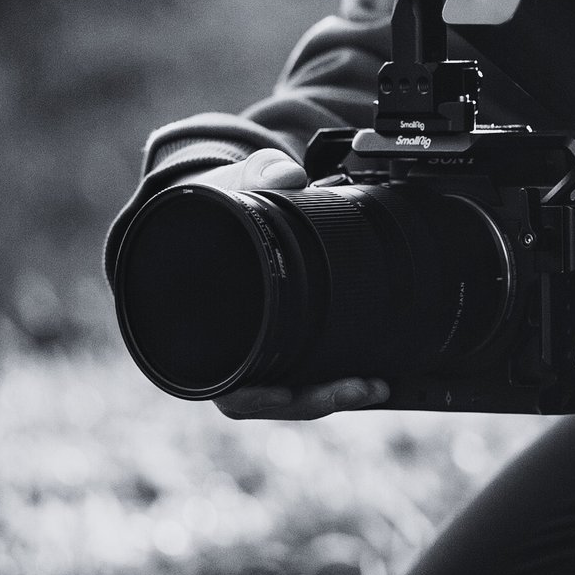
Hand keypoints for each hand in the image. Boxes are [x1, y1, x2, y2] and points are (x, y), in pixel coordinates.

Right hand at [180, 157, 391, 417]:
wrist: (215, 206)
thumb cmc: (213, 206)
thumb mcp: (230, 184)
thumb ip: (257, 173)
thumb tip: (290, 173)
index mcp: (199, 329)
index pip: (221, 381)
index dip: (254, 396)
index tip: (287, 392)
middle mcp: (225, 351)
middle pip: (264, 400)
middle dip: (310, 401)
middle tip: (357, 388)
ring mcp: (253, 352)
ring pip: (287, 395)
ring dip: (329, 395)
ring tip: (374, 385)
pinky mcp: (280, 345)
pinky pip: (302, 375)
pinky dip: (331, 378)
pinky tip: (369, 374)